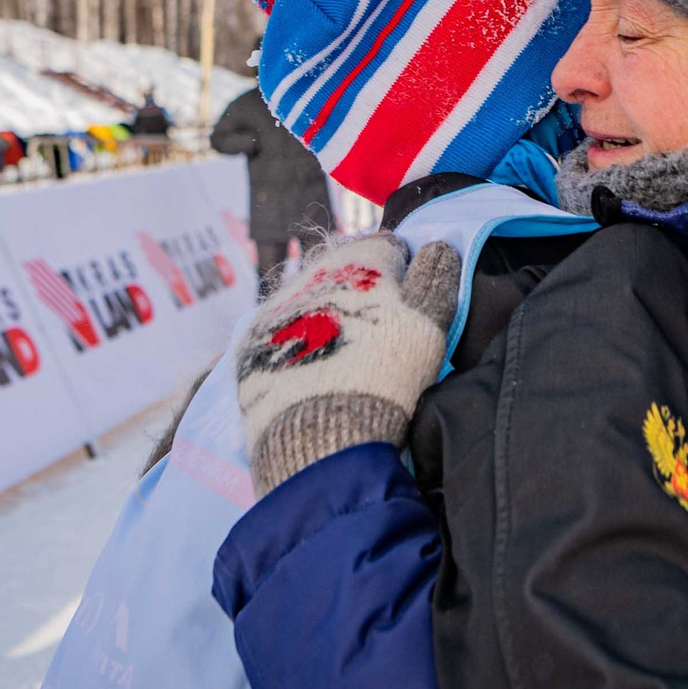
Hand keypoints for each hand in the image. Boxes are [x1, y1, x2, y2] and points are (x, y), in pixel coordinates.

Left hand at [235, 233, 460, 495]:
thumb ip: (436, 279)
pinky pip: (279, 331)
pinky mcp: (249, 345)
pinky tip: (311, 372)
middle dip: (362, 292)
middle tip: (378, 337)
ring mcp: (274, 308)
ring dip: (327, 315)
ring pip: (308, 298)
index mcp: (358, 258)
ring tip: (344, 358)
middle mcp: (310, 271)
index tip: (410, 310)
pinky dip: (296, 343)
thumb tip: (438, 246)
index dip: (406, 275)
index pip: (389, 247)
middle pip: (343, 269)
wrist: (319, 442)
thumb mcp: (428, 327)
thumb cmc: (386, 377)